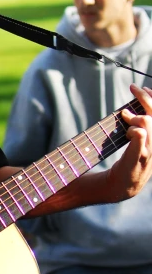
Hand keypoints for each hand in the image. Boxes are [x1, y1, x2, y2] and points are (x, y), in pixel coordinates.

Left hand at [105, 84, 151, 200]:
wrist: (124, 186)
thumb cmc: (129, 161)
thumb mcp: (137, 141)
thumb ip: (139, 125)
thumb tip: (133, 106)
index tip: (142, 88)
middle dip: (143, 97)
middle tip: (133, 88)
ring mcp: (150, 151)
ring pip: (147, 124)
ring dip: (134, 117)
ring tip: (126, 118)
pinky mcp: (138, 159)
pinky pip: (141, 139)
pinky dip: (136, 132)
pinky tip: (131, 131)